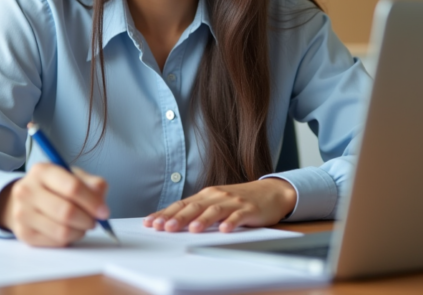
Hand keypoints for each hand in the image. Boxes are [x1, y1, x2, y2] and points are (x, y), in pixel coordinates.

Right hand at [0, 164, 109, 246]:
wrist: (26, 198)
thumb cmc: (54, 186)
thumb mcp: (73, 176)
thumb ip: (91, 184)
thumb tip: (100, 199)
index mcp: (42, 171)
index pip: (72, 187)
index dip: (92, 202)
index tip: (104, 211)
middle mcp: (27, 190)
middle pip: (66, 212)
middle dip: (87, 220)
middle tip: (94, 221)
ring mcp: (22, 213)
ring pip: (61, 231)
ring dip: (80, 231)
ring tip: (82, 225)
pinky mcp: (24, 233)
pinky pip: (55, 242)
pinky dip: (69, 239)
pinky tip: (69, 230)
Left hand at [143, 178, 295, 232]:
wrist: (270, 192)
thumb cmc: (238, 200)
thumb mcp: (215, 202)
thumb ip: (197, 210)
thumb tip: (170, 222)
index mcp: (206, 195)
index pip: (181, 204)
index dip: (166, 213)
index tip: (151, 223)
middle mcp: (217, 196)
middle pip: (194, 206)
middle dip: (178, 217)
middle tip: (165, 227)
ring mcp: (233, 202)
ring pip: (214, 210)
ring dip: (202, 220)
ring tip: (192, 229)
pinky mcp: (249, 210)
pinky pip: (238, 216)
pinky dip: (231, 222)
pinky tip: (224, 229)